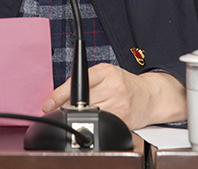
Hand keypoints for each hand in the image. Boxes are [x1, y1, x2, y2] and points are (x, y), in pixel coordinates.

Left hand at [41, 63, 185, 129]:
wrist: (150, 96)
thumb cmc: (124, 83)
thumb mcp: (106, 73)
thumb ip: (85, 81)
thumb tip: (58, 98)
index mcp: (106, 72)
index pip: (78, 82)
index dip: (59, 95)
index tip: (47, 104)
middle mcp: (113, 87)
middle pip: (79, 102)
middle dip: (66, 107)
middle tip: (63, 107)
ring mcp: (119, 105)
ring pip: (87, 115)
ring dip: (78, 116)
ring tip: (83, 111)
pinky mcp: (123, 121)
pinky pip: (100, 124)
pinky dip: (93, 123)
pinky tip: (96, 117)